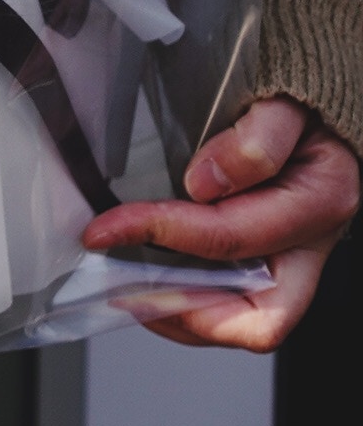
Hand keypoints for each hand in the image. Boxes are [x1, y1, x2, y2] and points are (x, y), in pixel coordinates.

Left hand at [83, 95, 360, 350]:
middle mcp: (307, 247)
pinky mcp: (266, 263)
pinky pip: (230, 303)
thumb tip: (207, 181)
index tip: (106, 228)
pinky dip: (187, 299)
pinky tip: (148, 274)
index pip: (232, 238)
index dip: (162, 234)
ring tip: (125, 288)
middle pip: (260, 321)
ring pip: (242, 322)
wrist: (311, 108)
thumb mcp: (284, 103)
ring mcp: (288, 262)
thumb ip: (257, 137)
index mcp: (317, 204)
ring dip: (180, 314)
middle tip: (122, 290)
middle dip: (184, 312)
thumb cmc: (299, 105)